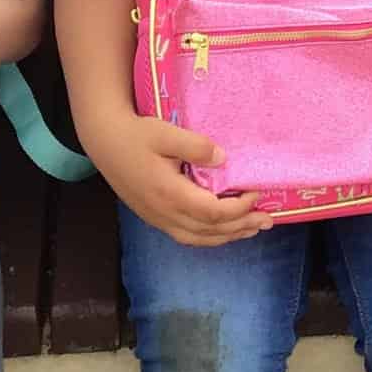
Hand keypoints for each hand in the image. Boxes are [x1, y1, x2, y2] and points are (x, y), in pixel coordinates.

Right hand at [92, 112, 270, 248]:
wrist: (104, 142)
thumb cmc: (136, 135)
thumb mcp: (165, 133)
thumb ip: (194, 146)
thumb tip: (222, 158)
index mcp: (169, 193)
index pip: (212, 211)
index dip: (238, 207)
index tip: (255, 192)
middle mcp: (164, 213)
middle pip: (210, 230)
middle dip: (241, 226)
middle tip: (268, 219)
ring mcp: (158, 219)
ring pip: (198, 238)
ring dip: (228, 236)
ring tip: (252, 230)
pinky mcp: (154, 218)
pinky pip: (186, 236)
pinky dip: (209, 237)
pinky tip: (222, 231)